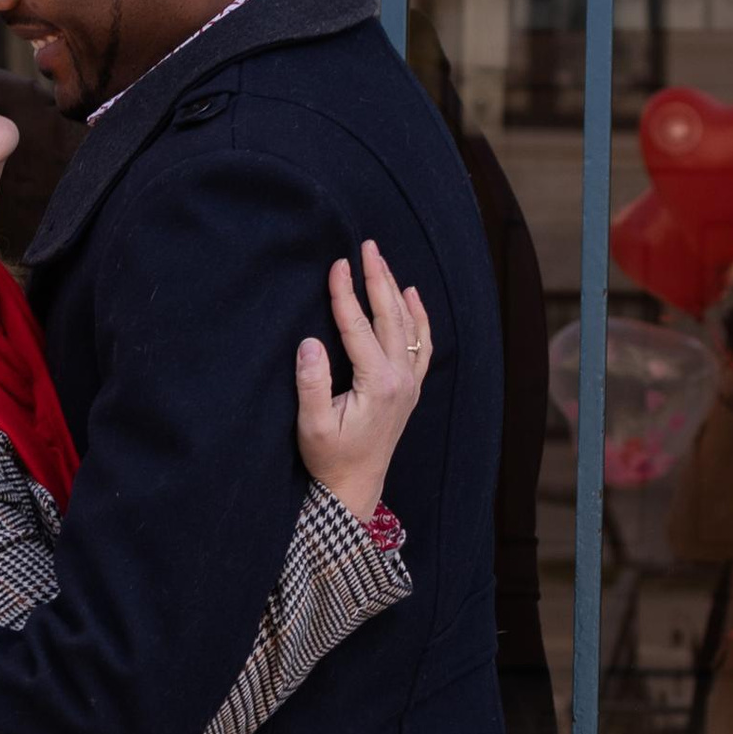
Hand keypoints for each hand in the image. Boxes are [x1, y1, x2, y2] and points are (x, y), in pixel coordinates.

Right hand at [296, 242, 431, 526]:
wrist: (355, 488)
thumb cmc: (329, 458)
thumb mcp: (311, 425)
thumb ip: (311, 383)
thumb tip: (310, 343)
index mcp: (377, 385)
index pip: (359, 328)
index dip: (345, 294)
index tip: (337, 265)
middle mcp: (400, 380)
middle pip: (390, 317)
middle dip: (377, 279)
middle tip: (367, 245)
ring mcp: (409, 384)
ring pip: (407, 326)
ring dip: (394, 291)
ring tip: (381, 261)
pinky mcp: (410, 389)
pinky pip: (422, 344)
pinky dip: (418, 316)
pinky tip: (411, 294)